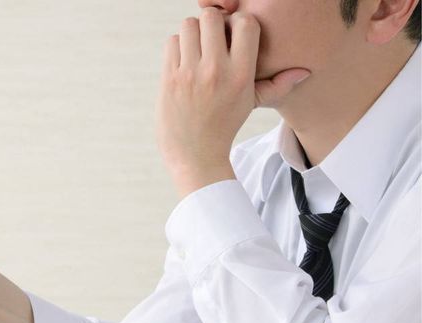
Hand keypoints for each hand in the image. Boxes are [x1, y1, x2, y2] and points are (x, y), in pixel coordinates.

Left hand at [157, 9, 309, 197]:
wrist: (194, 154)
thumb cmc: (223, 126)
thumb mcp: (251, 104)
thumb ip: (277, 85)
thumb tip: (304, 72)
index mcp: (241, 74)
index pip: (245, 23)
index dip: (239, 22)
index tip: (234, 36)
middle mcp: (216, 71)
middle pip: (212, 17)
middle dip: (213, 22)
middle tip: (213, 38)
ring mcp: (190, 74)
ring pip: (189, 25)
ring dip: (193, 32)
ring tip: (198, 48)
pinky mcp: (170, 78)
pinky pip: (172, 42)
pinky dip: (178, 46)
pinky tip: (184, 60)